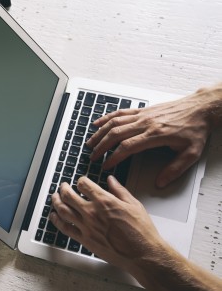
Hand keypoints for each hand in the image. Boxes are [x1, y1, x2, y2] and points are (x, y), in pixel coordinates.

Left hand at [49, 177, 165, 273]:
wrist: (143, 255)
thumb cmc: (141, 231)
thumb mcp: (134, 205)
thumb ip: (119, 191)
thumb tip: (111, 180)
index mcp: (105, 201)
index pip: (84, 184)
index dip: (81, 181)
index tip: (81, 182)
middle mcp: (92, 213)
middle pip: (68, 195)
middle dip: (64, 188)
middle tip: (63, 186)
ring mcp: (86, 227)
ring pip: (63, 210)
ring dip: (56, 201)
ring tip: (55, 197)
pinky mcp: (85, 240)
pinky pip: (65, 228)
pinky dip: (56, 220)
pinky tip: (53, 216)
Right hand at [86, 86, 220, 187]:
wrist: (201, 108)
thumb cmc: (196, 129)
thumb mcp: (191, 153)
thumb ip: (174, 169)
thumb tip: (161, 182)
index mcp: (155, 135)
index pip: (127, 146)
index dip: (114, 157)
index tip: (106, 165)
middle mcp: (145, 123)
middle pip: (116, 134)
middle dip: (101, 146)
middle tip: (93, 156)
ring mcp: (142, 115)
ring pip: (115, 123)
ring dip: (100, 133)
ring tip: (91, 143)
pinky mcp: (142, 110)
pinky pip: (120, 112)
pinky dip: (106, 117)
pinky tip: (98, 123)